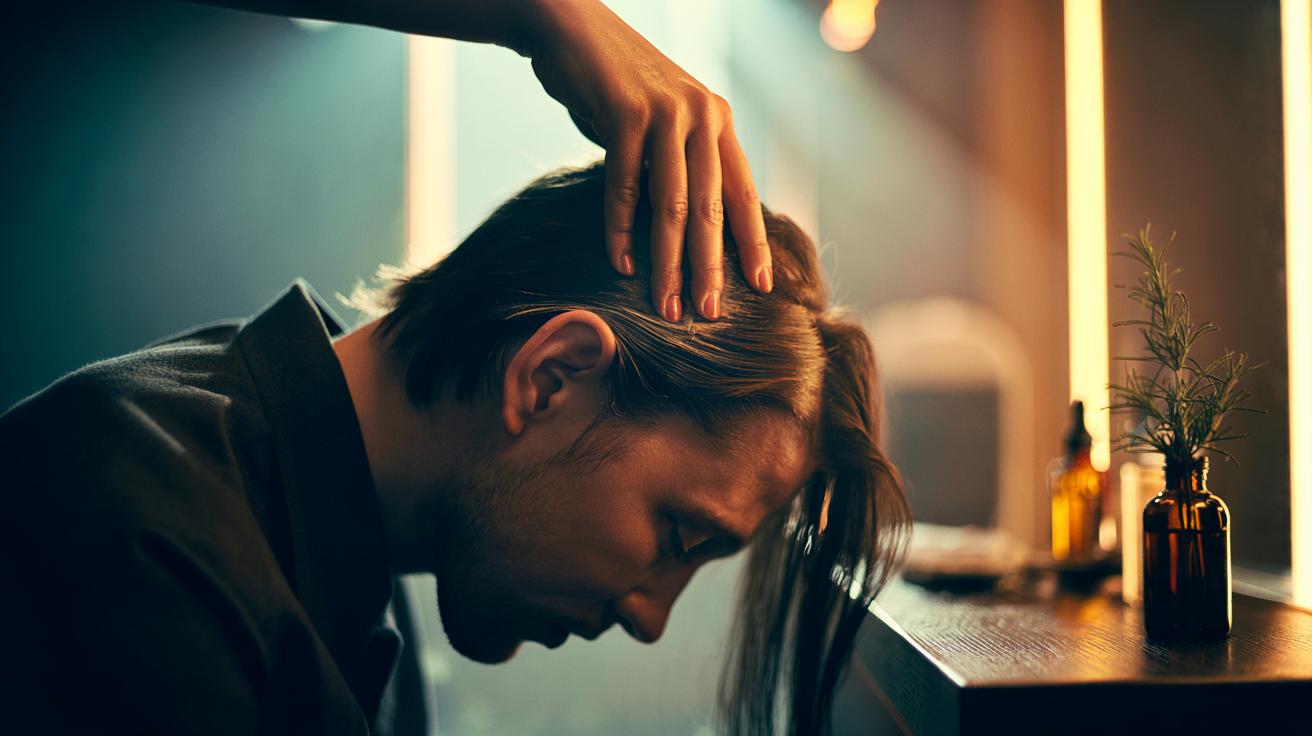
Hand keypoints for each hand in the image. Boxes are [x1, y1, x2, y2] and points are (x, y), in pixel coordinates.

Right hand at [524, 0, 772, 320]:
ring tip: (666, 305)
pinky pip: (625, 185)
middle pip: (710, 207)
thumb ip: (678, 161)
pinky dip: (621, 229)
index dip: (752, 241)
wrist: (569, 26)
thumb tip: (689, 221)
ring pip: (672, 203)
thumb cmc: (612, 85)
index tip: (762, 287)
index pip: (742, 191)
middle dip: (709, 267)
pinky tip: (620, 264)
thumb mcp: (659, 121)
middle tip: (706, 314)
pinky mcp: (626, 113)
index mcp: (716, 120)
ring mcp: (666, 112)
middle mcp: (702, 115)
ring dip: (668, 261)